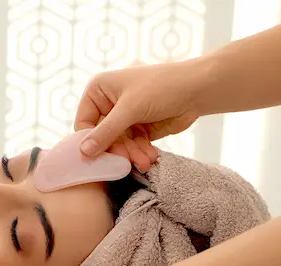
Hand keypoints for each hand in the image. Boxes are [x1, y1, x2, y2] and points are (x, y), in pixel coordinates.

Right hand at [75, 61, 203, 170]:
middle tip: (127, 163)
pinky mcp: (139, 128)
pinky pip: (132, 147)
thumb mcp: (130, 109)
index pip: (84, 122)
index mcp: (99, 90)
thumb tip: (82, 152)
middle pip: (102, 137)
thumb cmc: (162, 87)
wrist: (198, 89)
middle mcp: (108, 103)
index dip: (89, 141)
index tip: (99, 158)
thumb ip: (106, 132)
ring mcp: (124, 117)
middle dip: (117, 150)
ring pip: (118, 145)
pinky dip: (140, 153)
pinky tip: (150, 157)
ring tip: (145, 162)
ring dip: (131, 155)